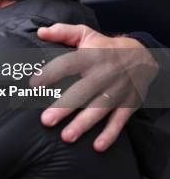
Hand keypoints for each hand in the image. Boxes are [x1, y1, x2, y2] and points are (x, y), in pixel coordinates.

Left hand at [34, 24, 157, 151]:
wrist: (143, 56)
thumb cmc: (104, 47)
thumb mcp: (86, 34)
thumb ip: (62, 32)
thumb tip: (40, 32)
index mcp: (91, 57)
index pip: (67, 64)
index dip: (50, 73)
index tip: (33, 84)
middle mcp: (104, 74)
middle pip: (82, 92)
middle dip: (64, 107)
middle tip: (46, 120)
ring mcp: (117, 91)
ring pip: (99, 109)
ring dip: (83, 124)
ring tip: (66, 137)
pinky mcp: (128, 104)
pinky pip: (119, 121)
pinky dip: (110, 134)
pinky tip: (97, 146)